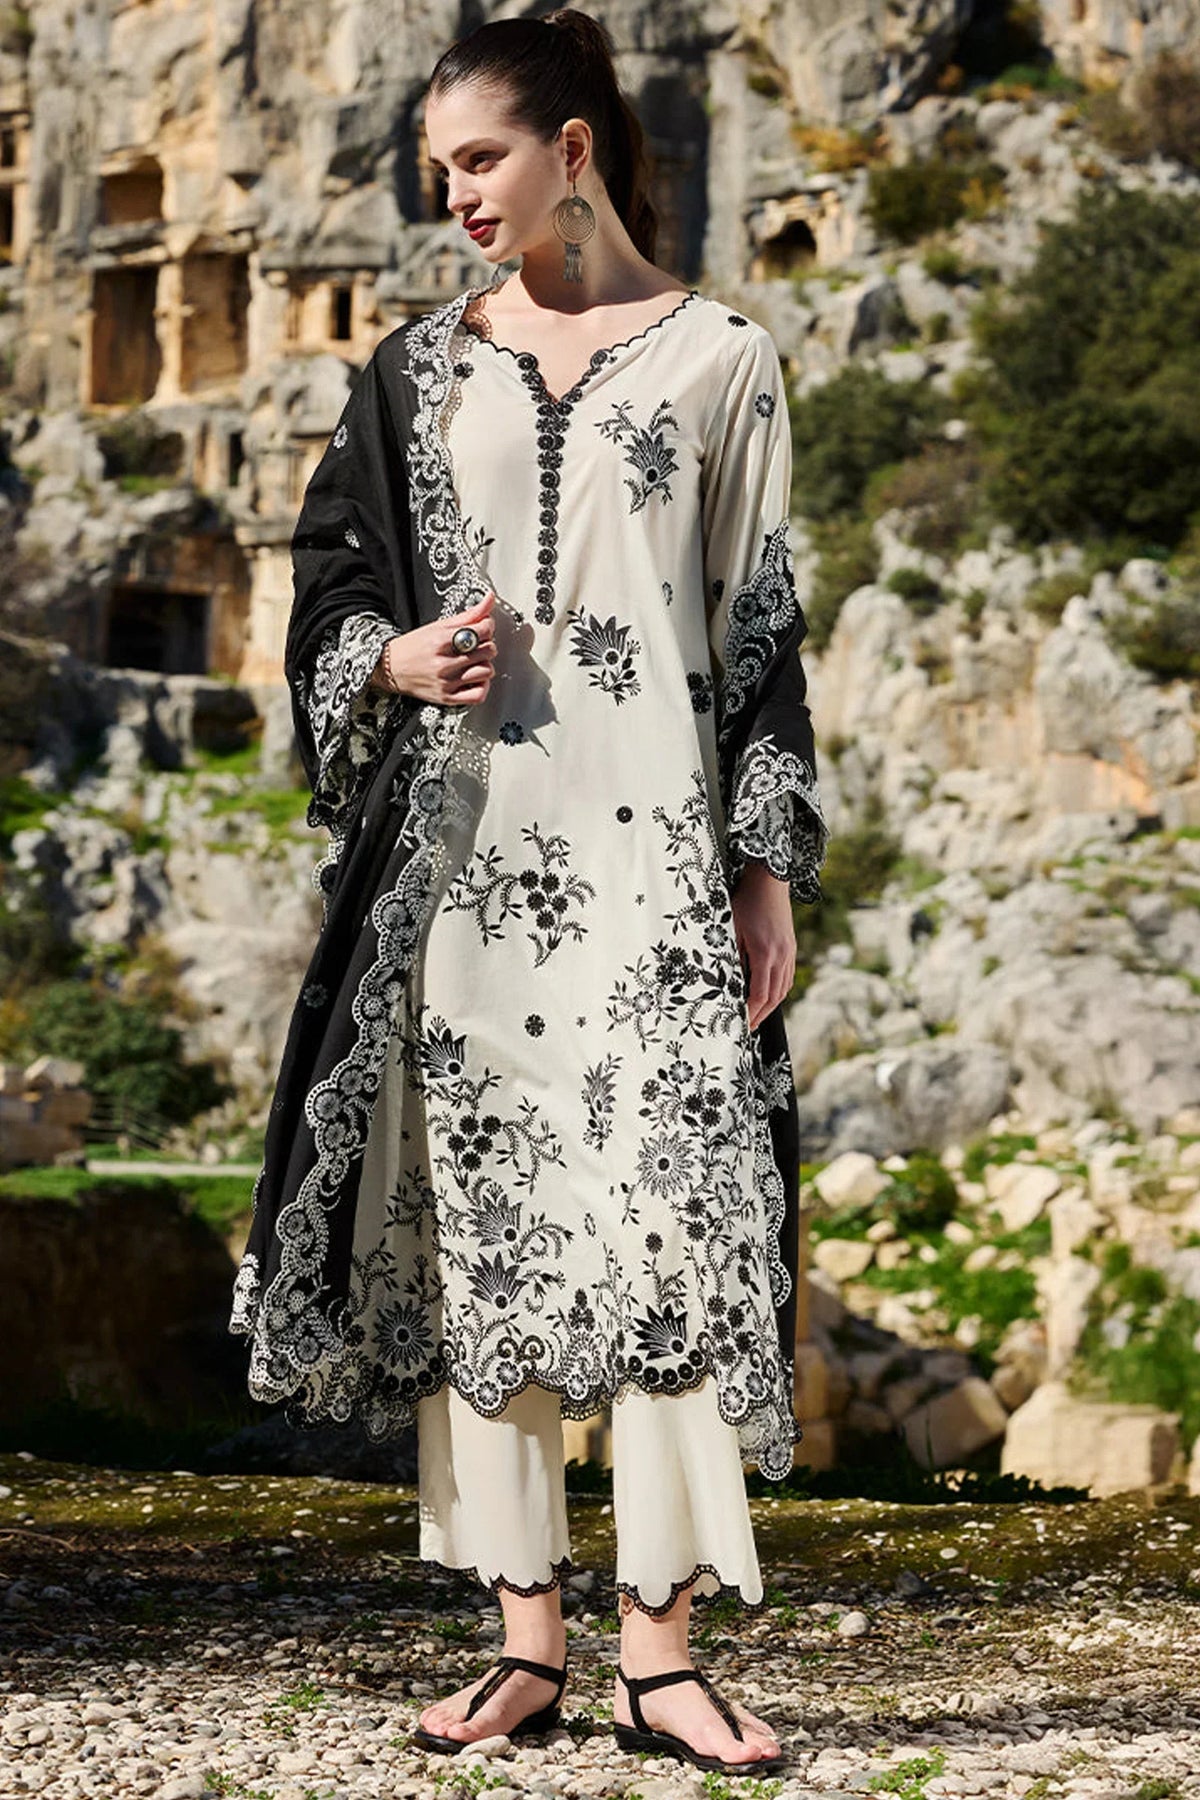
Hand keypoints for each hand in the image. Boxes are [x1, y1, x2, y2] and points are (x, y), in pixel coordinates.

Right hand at [370, 589, 497, 704]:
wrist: (390, 669)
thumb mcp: (438, 625)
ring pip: (486, 672)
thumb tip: (490, 599)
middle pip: (487, 651)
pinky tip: (474, 679)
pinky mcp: (447, 698)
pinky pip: (478, 695)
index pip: (482, 631)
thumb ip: (468, 615)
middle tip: (476, 645)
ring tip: (474, 662)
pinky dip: (482, 686)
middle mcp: (444, 663)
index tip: (483, 627)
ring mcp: (446, 682)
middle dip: (486, 645)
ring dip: (484, 665)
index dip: (487, 627)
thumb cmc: (412, 646)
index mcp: (441, 640)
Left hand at [731, 861, 795, 1030]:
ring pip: (783, 988)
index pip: (759, 993)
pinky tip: (770, 995)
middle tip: (749, 1028)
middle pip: (774, 996)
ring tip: (758, 1016)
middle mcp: (781, 955)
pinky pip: (787, 976)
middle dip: (761, 1015)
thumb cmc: (746, 901)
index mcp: (765, 953)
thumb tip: (727, 980)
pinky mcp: (790, 947)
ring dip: (771, 1005)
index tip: (742, 1023)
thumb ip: (731, 954)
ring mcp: (789, 952)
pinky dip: (779, 991)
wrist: (770, 881)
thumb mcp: (731, 927)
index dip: (751, 1011)